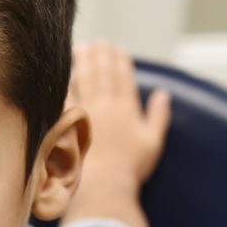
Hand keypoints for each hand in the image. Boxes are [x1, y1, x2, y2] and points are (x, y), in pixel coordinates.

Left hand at [68, 39, 169, 186]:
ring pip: (84, 80)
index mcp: (127, 108)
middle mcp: (106, 105)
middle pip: (103, 73)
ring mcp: (86, 112)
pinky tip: (63, 74)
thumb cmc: (131, 167)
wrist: (104, 183)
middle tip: (98, 43)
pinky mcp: (69, 122)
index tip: (118, 49)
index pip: (124, 77)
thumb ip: (158, 116)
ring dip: (83, 62)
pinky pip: (66, 95)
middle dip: (101, 55)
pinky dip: (65, 82)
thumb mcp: (153, 142)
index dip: (121, 61)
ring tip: (81, 48)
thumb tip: (164, 94)